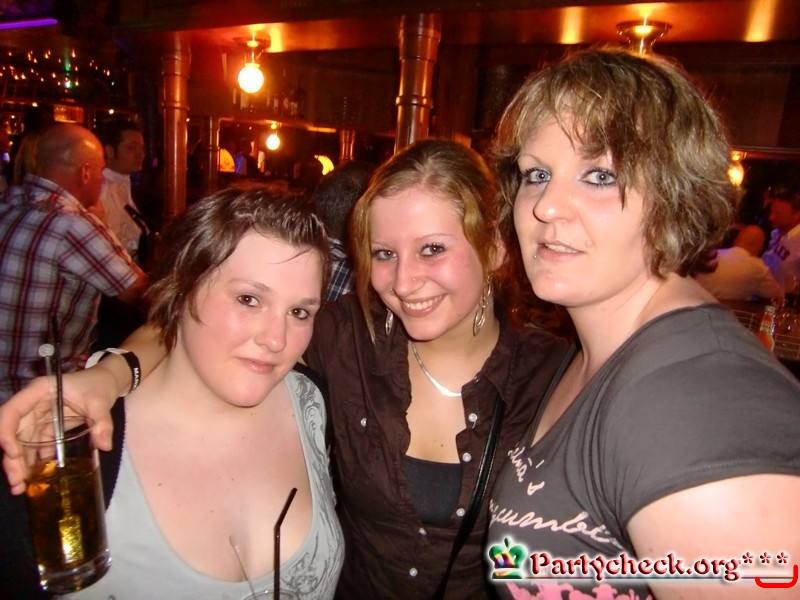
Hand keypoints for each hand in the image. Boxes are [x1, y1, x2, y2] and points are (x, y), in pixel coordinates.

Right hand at [0, 367, 119, 494]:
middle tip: (16, 481)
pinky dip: (33, 463)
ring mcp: (38, 418)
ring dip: (19, 465)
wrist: (106, 383)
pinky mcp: (46, 429)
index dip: (6, 431)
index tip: (12, 453)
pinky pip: (35, 447)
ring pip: (21, 443)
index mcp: (39, 391)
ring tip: (20, 487)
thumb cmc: (98, 385)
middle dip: (11, 457)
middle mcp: (32, 405)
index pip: (12, 411)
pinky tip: (34, 480)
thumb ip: (102, 422)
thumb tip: (104, 446)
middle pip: (13, 432)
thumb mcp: (100, 402)